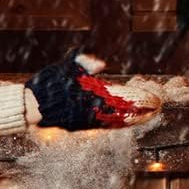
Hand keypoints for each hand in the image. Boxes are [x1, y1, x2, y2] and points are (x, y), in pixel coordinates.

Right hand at [25, 53, 155, 130]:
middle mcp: (94, 111)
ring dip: (133, 119)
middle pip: (125, 113)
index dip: (141, 101)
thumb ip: (85, 62)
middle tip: (157, 108)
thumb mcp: (66, 67)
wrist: (31, 106)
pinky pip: (107, 126)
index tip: (156, 101)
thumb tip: (102, 64)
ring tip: (146, 117)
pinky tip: (125, 122)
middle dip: (142, 111)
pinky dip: (119, 124)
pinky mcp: (83, 126)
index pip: (124, 99)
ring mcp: (89, 121)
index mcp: (93, 96)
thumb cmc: (49, 84)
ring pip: (118, 122)